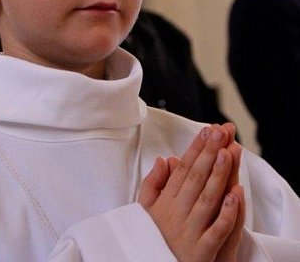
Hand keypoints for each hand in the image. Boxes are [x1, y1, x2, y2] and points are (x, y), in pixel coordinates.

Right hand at [138, 123, 244, 261]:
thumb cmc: (152, 241)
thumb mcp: (144, 211)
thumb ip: (153, 184)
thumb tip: (164, 159)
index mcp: (166, 201)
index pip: (184, 168)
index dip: (196, 148)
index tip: (207, 130)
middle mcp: (178, 213)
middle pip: (196, 177)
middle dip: (209, 152)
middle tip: (221, 132)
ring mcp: (190, 232)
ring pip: (207, 199)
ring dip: (218, 175)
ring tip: (227, 152)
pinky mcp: (202, 253)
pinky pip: (216, 232)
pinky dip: (226, 215)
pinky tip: (235, 197)